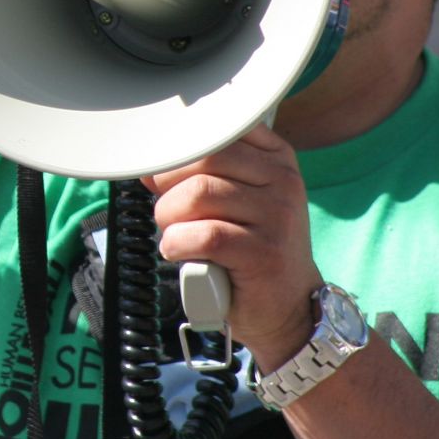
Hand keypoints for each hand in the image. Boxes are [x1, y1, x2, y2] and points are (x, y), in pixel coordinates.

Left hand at [143, 124, 323, 367]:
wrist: (288, 307)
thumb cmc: (253, 249)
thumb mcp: (236, 200)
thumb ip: (202, 174)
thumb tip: (150, 163)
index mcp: (276, 158)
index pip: (215, 131)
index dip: (177, 152)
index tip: (163, 176)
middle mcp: (282, 180)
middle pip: (202, 160)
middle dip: (168, 187)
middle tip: (169, 214)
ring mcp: (278, 217)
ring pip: (198, 194)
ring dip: (169, 218)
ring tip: (175, 235)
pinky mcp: (264, 253)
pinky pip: (204, 235)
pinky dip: (177, 243)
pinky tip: (179, 252)